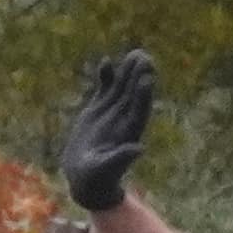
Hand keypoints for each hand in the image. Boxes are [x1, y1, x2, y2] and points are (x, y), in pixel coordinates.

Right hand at [57, 47, 156, 216]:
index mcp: (129, 133)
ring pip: (122, 87)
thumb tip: (140, 149)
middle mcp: (123, 120)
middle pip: (134, 94)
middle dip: (140, 76)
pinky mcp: (97, 110)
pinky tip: (106, 62)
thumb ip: (121, 158)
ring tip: (135, 53)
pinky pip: (104, 89)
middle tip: (145, 57)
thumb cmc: (96, 179)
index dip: (143, 94)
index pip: (139, 110)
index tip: (147, 78)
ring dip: (128, 71)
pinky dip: (106, 77)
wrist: (85, 179)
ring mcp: (111, 113)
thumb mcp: (106, 170)